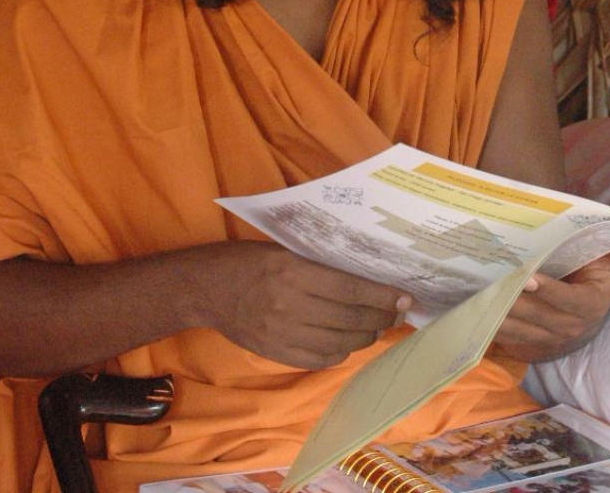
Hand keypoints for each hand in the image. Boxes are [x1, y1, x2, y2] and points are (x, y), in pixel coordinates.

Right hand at [190, 241, 410, 369]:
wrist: (205, 289)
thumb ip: (320, 264)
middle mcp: (289, 304)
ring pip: (340, 343)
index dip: (382, 296)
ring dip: (364, 336)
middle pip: (350, 319)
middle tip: (394, 313)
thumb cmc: (246, 260)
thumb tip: (366, 277)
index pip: (351, 289)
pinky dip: (340, 353)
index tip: (404, 298)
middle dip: (380, 318)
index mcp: (293, 271)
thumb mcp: (284, 249)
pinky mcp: (275, 353)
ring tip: (373, 327)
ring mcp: (281, 333)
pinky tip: (346, 342)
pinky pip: (320, 360)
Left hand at [491, 240, 609, 362]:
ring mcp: (551, 336)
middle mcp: (571, 325)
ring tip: (480, 296)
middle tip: (493, 283)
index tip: (529, 278)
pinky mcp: (533, 340)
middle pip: (539, 316)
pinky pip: (510, 337)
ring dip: (500, 315)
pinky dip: (493, 325)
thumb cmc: (601, 275)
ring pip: (522, 329)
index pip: (570, 301)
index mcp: (591, 304)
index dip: (550, 291)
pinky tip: (475, 310)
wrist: (591, 304)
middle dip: (516, 302)